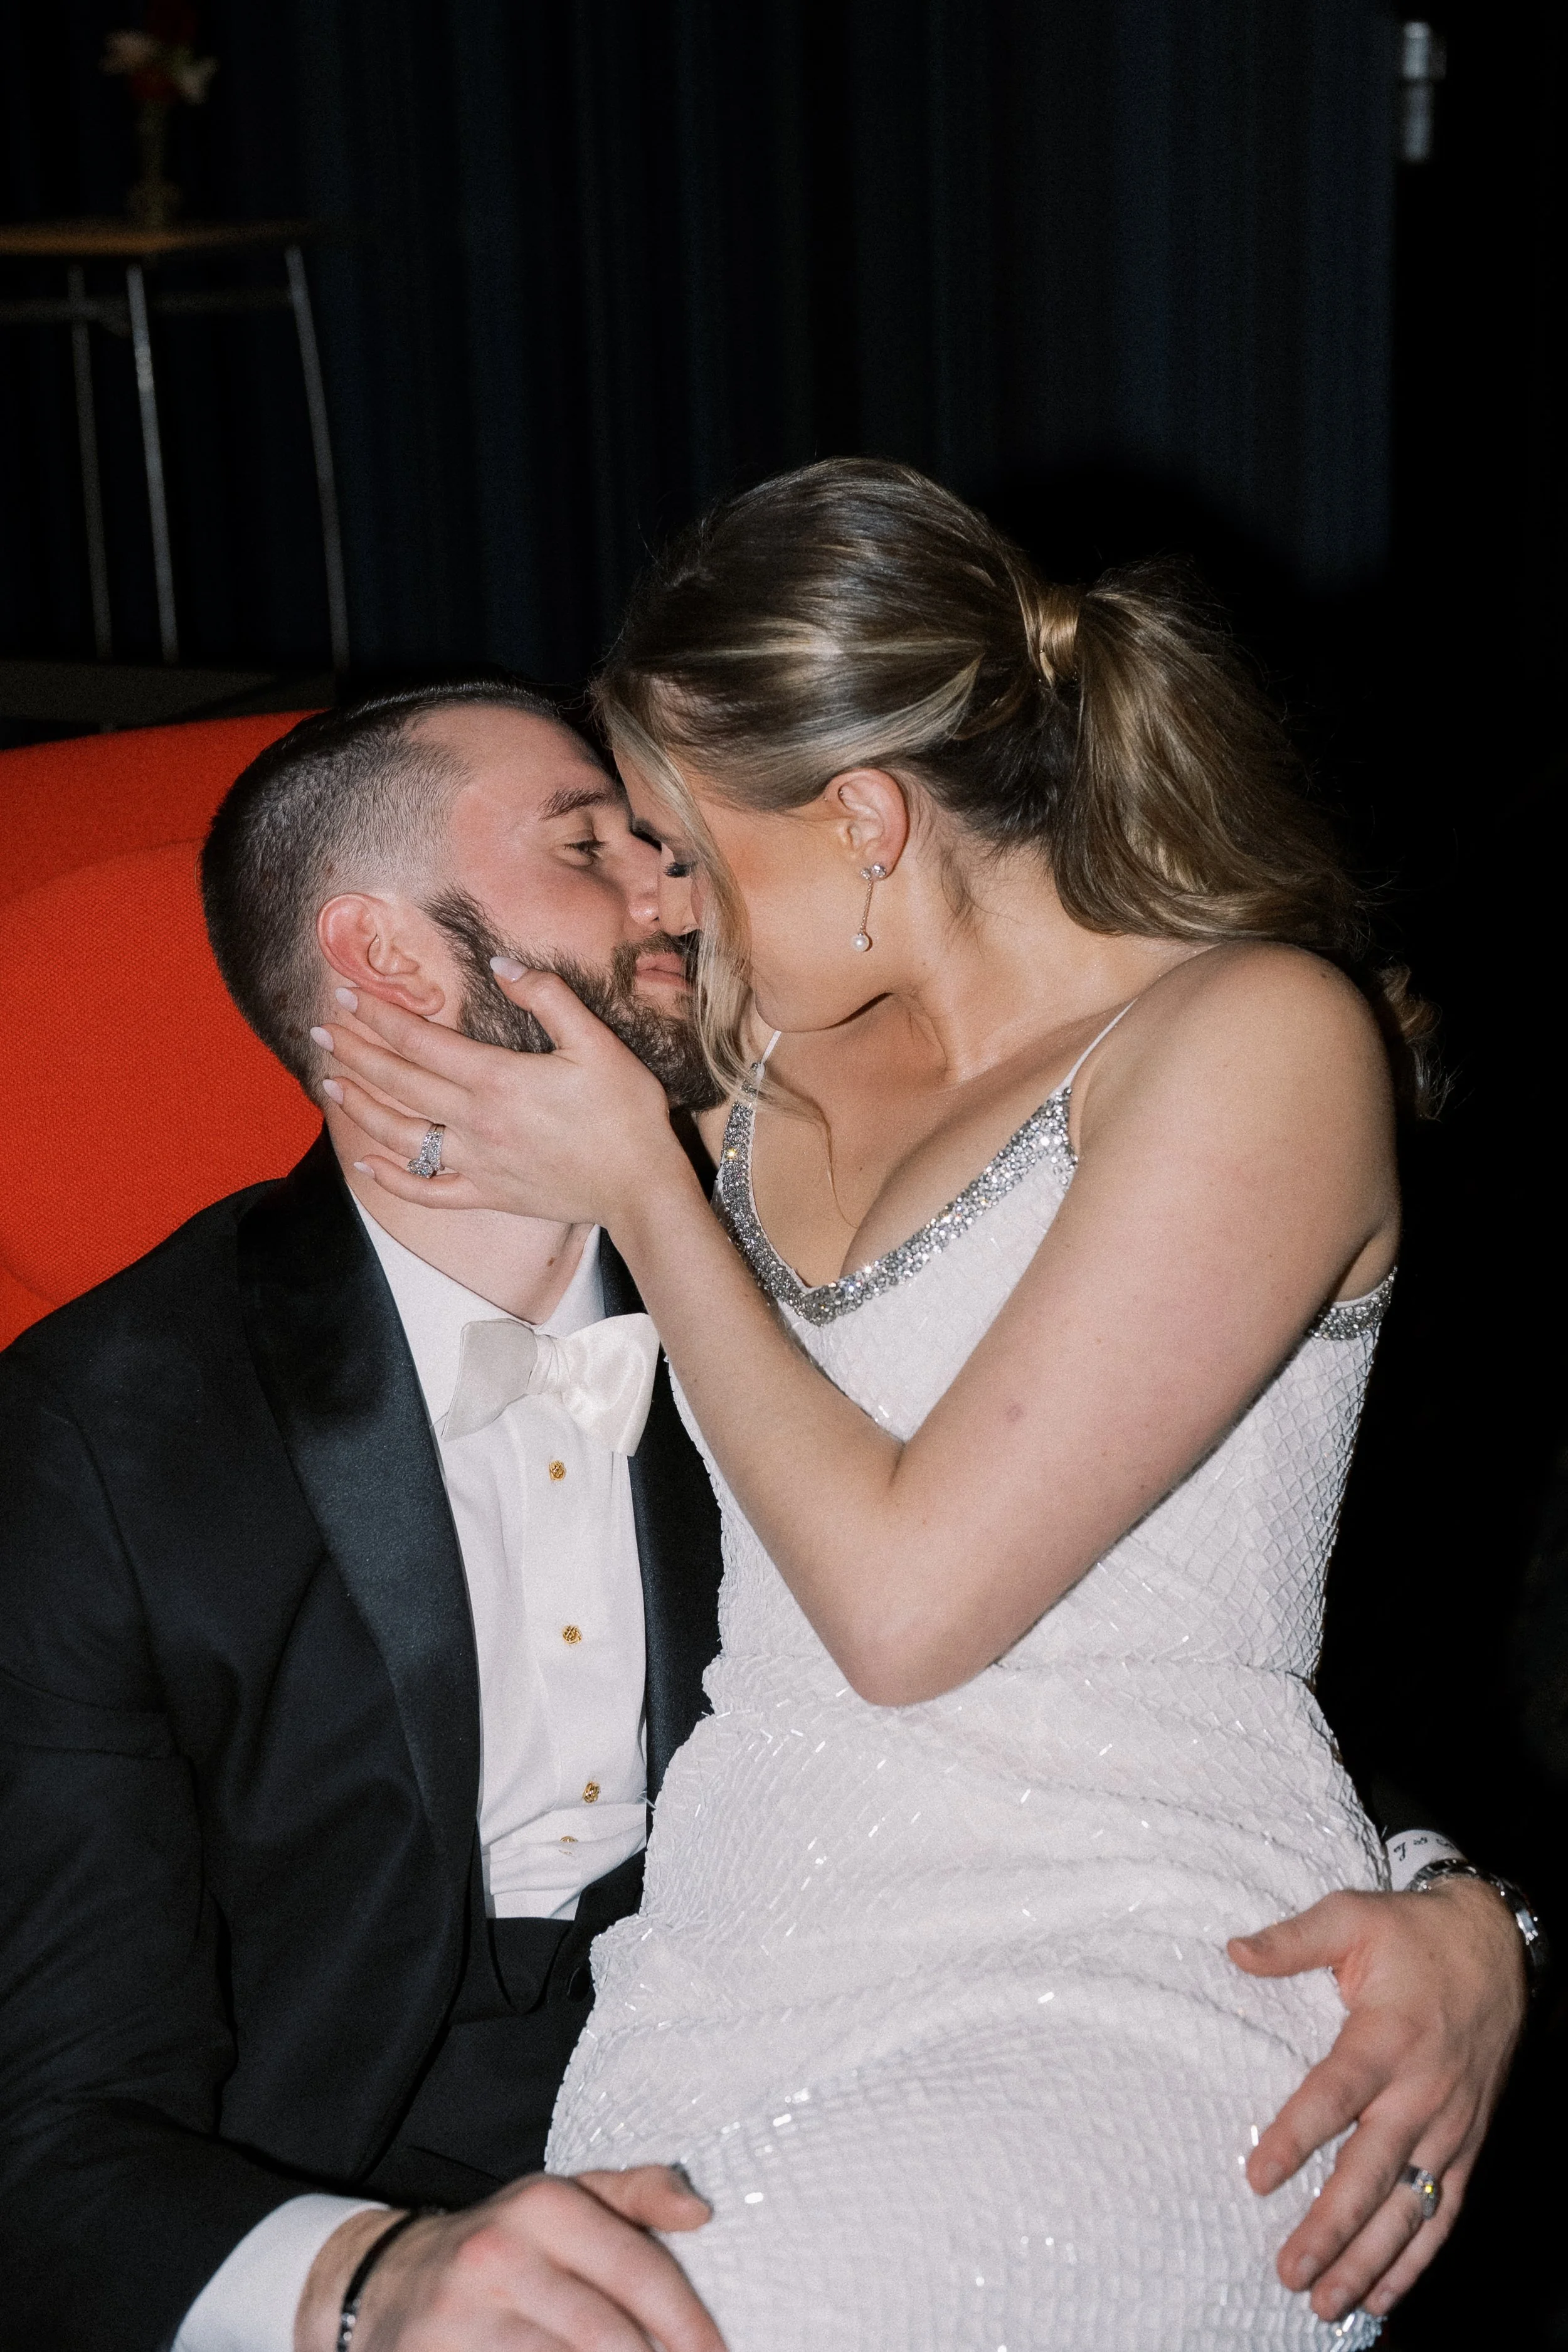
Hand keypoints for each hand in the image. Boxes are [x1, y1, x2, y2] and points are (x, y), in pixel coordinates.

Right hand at [297, 2166, 723, 2351]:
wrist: (385, 2281)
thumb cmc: (503, 2246)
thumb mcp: (565, 2200)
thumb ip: (638, 2195)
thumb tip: (700, 2211)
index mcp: (543, 2205)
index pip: (640, 2271)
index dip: (690, 2326)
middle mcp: (500, 2254)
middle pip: (608, 2338)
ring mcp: (461, 2318)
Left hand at [313, 976, 689, 1226]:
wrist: (640, 1187)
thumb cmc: (626, 1113)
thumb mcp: (597, 1043)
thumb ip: (549, 998)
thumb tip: (503, 966)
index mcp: (497, 1078)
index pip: (421, 1040)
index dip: (380, 1015)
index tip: (348, 996)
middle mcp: (475, 1120)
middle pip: (400, 1082)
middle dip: (356, 1052)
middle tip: (322, 1032)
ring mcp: (477, 1162)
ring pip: (401, 1134)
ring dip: (361, 1108)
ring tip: (331, 1085)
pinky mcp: (488, 1194)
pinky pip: (428, 1190)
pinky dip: (393, 1179)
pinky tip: (366, 1163)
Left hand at [1228, 1878, 1525, 2323]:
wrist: (1497, 1948)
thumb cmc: (1414, 1934)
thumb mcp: (1352, 1915)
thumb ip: (1294, 1939)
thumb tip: (1234, 1951)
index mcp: (1387, 2037)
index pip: (1336, 2094)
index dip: (1296, 2136)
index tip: (1257, 2177)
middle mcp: (1421, 2091)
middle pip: (1371, 2170)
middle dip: (1331, 2227)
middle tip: (1289, 2271)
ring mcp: (1449, 2124)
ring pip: (1408, 2206)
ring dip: (1369, 2260)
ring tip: (1325, 2302)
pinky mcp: (1467, 2143)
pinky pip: (1444, 2211)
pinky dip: (1417, 2258)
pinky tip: (1384, 2294)